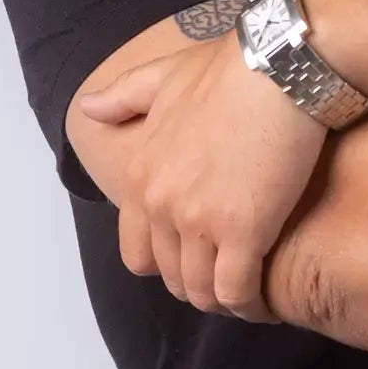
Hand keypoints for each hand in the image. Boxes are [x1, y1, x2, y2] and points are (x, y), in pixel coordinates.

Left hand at [74, 38, 328, 319]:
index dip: (168, 265)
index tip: (198, 259)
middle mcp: (161, 204)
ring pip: (203, 291)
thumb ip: (124, 97)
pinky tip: (266, 302)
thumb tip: (88, 108)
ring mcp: (200, 221)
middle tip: (230, 279)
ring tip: (250, 295)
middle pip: (172, 277)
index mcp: (141, 174)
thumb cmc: (229, 67)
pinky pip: (237, 291)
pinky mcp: (244, 231)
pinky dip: (250, 304)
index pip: (138, 252)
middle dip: (199, 285)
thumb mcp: (165, 75)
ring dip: (224, 299)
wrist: (279, 64)